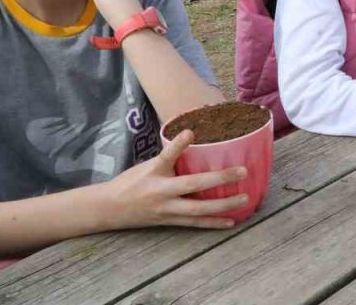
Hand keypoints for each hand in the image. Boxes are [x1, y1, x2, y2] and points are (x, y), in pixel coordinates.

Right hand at [99, 129, 248, 229]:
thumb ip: (170, 154)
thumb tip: (190, 132)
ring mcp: (167, 211)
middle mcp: (162, 195)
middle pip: (193, 188)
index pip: (168, 157)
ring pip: (198, 211)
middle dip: (219, 180)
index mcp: (155, 176)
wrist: (110, 209)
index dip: (178, 144)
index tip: (191, 132)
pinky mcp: (170, 222)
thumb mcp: (148, 165)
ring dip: (223, 206)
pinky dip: (213, 223)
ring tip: (244, 199)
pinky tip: (231, 222)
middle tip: (243, 172)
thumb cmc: (131, 182)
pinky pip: (195, 224)